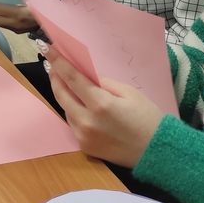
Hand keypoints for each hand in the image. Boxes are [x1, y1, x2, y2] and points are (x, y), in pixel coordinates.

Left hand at [43, 45, 162, 166]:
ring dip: (65, 96)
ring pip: (65, 109)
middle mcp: (87, 121)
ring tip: (70, 85)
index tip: (47, 49)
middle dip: (55, 77)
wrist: (156, 153)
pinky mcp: (83, 146)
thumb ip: (103, 83)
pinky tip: (82, 107)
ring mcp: (83, 136)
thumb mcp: (129, 93)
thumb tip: (85, 74)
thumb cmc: (147, 119)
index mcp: (100, 104)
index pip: (72, 78)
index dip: (58, 62)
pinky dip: (74, 112)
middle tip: (53, 66)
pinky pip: (72, 124)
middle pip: (61, 94)